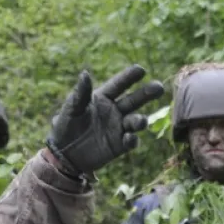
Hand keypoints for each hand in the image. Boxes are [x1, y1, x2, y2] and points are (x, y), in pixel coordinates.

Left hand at [47, 65, 164, 175]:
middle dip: (146, 94)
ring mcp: (119, 128)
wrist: (64, 153)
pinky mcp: (120, 145)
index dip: (129, 77)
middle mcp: (114, 111)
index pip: (118, 85)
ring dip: (140, 120)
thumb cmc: (65, 126)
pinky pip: (131, 141)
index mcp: (103, 97)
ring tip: (140, 121)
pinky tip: (129, 138)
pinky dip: (132, 139)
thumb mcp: (71, 108)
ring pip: (135, 121)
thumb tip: (86, 73)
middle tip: (159, 87)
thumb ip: (80, 93)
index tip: (141, 70)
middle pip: (134, 100)